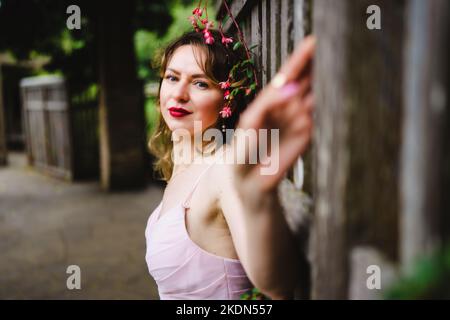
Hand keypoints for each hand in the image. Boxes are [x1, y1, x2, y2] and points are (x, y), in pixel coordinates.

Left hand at [234, 36, 315, 194]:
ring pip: (315, 94)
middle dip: (316, 63)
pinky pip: (315, 115)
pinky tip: (329, 88)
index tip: (312, 41)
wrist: (250, 177)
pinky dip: (321, 103)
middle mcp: (287, 105)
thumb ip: (270, 103)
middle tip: (330, 45)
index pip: (288, 74)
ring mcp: (299, 118)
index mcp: (272, 99)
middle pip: (305, 80)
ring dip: (324, 79)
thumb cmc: (245, 147)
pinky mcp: (306, 133)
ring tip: (336, 61)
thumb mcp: (251, 120)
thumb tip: (292, 88)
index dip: (300, 58)